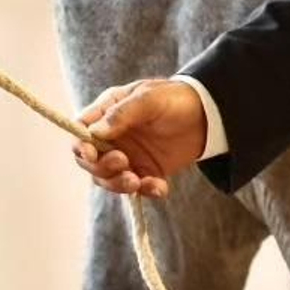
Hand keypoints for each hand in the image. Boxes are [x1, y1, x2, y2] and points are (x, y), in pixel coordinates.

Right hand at [71, 78, 206, 198]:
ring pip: (109, 179)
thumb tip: (94, 133)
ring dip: (119, 184)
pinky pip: (139, 189)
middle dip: (101, 168)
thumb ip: (121, 114)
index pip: (81, 132)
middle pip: (91, 162)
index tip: (90, 154)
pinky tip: (160, 187)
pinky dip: (146, 191)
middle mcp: (113, 137)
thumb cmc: (174, 98)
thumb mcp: (148, 99)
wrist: (208, 115)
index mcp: (107, 113)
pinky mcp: (146, 171)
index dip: (81, 146)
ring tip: (138, 181)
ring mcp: (128, 156)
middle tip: (124, 162)